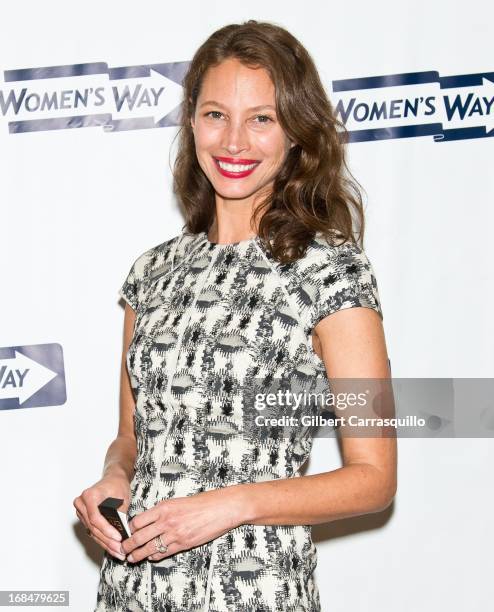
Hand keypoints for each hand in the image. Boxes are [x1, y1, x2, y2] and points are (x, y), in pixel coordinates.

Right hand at [73, 475, 130, 560]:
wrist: (113, 478)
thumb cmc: (118, 485)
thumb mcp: (122, 497)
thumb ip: (120, 514)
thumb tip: (121, 533)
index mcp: (89, 495)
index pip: (95, 517)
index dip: (107, 530)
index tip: (118, 538)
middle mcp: (81, 503)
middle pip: (94, 527)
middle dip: (108, 541)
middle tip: (120, 550)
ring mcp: (81, 511)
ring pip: (93, 532)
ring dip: (106, 544)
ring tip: (118, 552)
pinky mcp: (84, 518)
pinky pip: (93, 531)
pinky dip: (103, 540)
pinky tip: (113, 548)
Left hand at [121, 485, 246, 562]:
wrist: (222, 508)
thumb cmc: (203, 502)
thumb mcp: (179, 501)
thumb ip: (164, 511)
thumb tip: (152, 520)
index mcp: (164, 507)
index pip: (138, 521)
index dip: (129, 529)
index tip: (126, 533)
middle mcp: (166, 520)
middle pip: (139, 536)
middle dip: (128, 545)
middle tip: (122, 549)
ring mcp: (174, 533)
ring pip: (149, 548)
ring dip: (137, 555)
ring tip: (131, 558)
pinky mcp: (183, 543)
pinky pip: (163, 553)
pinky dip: (154, 556)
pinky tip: (150, 557)